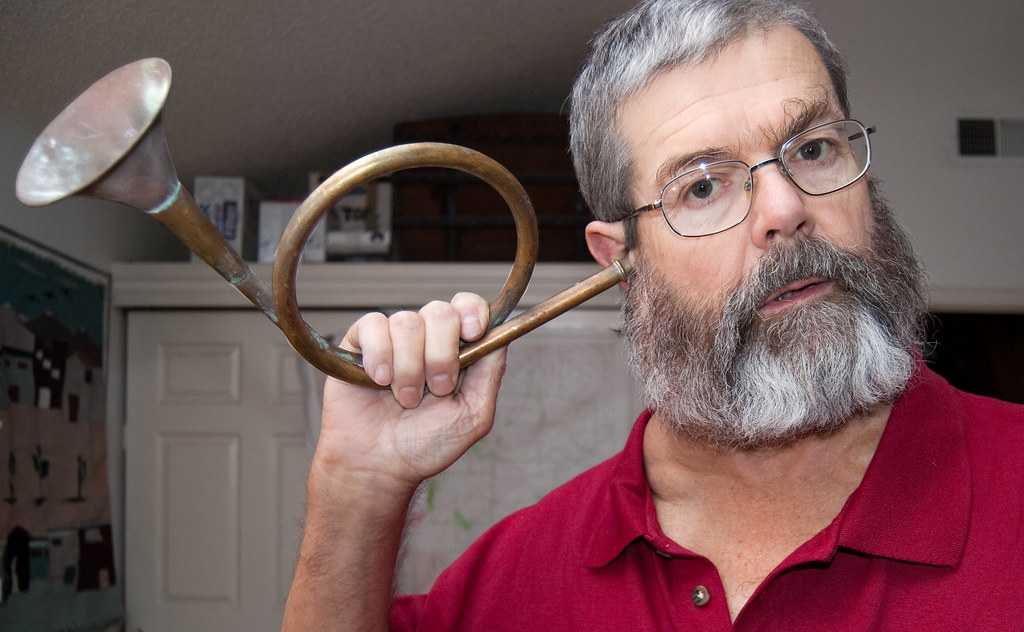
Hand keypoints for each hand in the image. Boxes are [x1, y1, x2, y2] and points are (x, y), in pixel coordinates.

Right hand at [313, 292, 506, 492]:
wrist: (378, 466)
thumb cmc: (425, 445)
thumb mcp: (473, 414)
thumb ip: (490, 372)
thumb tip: (501, 334)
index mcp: (457, 350)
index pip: (469, 307)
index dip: (472, 312)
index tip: (472, 333)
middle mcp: (427, 339)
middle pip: (441, 312)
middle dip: (441, 355)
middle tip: (435, 389)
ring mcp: (394, 338)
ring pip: (407, 322)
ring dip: (409, 368)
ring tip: (404, 399)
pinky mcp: (361, 342)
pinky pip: (372, 325)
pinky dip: (379, 356)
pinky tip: (377, 382)